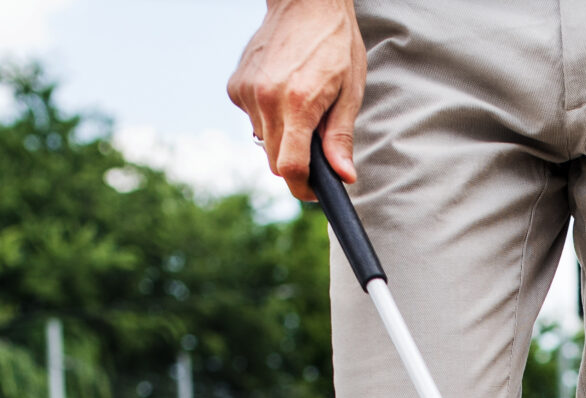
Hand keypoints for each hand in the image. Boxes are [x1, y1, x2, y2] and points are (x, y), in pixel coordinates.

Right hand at [227, 0, 365, 200]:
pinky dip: (267, 117)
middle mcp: (266, 100)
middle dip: (295, 162)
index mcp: (298, 103)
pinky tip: (282, 91)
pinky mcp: (235, 86)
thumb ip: (341, 137)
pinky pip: (252, 119)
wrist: (304, 3)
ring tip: (300, 105)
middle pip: (274, 160)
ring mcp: (247, 92)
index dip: (304, 187)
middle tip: (315, 143)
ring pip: (262, 141)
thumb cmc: (334, 44)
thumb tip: (344, 176)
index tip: (315, 191)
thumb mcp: (350, 91)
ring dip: (281, 136)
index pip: (290, 168)